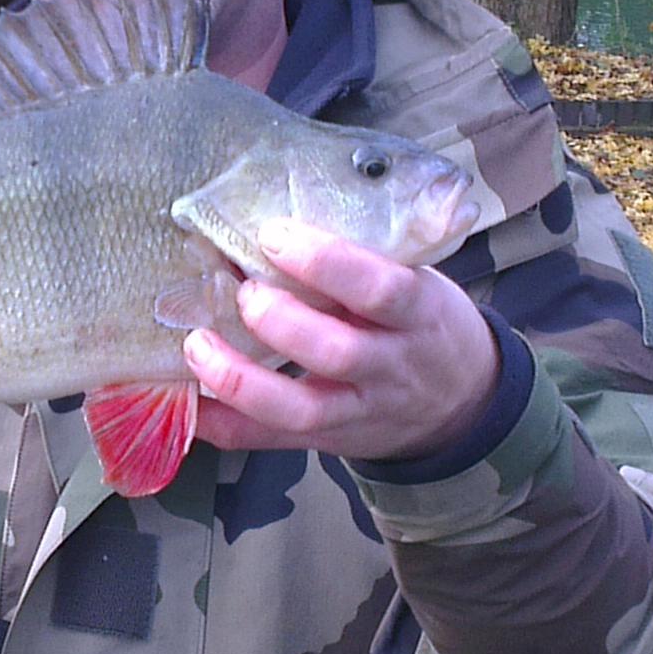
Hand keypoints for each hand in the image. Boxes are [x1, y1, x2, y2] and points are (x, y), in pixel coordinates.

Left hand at [182, 219, 499, 462]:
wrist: (462, 400)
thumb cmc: (422, 320)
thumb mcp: (416, 280)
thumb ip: (363, 260)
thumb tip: (274, 212)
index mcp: (418, 313)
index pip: (380, 289)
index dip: (327, 263)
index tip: (274, 234)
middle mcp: (391, 367)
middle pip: (338, 354)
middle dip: (281, 322)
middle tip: (241, 292)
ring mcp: (361, 411)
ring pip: (302, 410)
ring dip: (241, 380)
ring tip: (197, 345)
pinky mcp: (331, 441)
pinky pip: (273, 441)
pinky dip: (226, 426)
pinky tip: (190, 405)